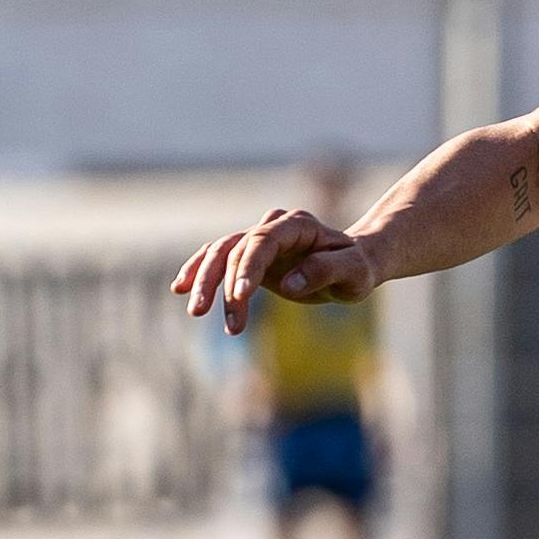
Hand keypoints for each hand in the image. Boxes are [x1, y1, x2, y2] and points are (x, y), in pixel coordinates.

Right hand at [173, 211, 372, 335]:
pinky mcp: (250, 255)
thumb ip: (325, 272)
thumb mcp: (354, 273)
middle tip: (204, 313)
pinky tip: (181, 289)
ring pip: (221, 253)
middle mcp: (273, 226)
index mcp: (298, 225)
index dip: (248, 267)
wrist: (354, 263)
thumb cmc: (358, 269)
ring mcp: (259, 239)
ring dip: (204, 281)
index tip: (239, 296)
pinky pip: (219, 260)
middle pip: (236, 247)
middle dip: (218, 281)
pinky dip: (200, 273)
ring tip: (196, 312)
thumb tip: (289, 283)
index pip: (264, 241)